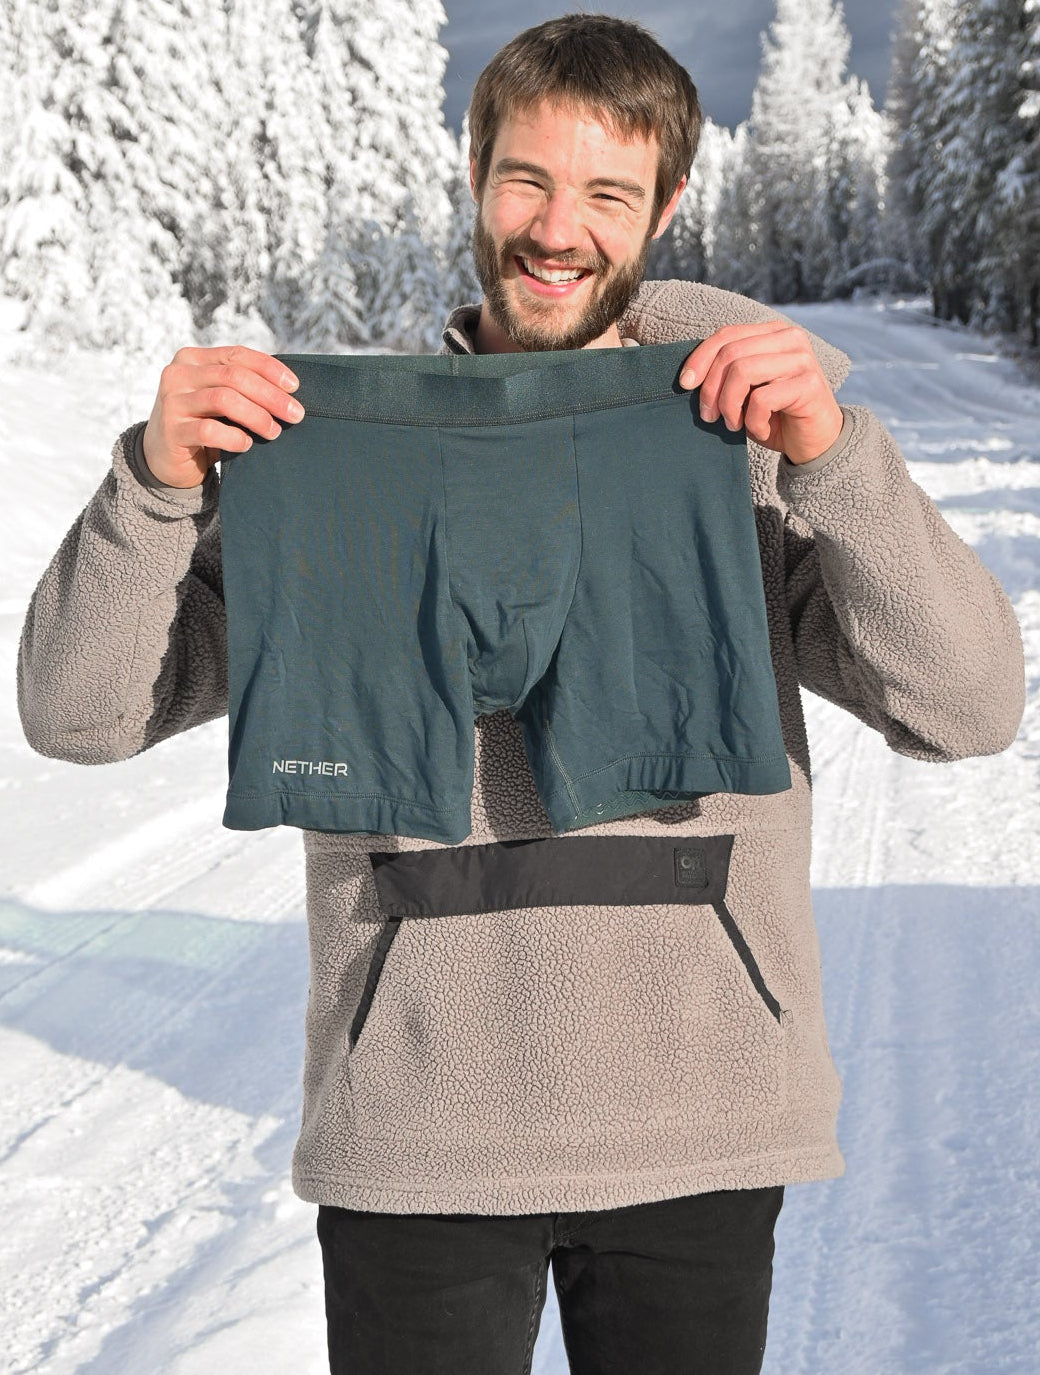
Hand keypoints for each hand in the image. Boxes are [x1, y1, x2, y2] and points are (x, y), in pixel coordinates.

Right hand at [142, 345, 304, 488]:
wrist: (164, 457)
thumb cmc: (201, 424)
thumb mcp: (218, 398)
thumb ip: (241, 386)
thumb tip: (288, 390)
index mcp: (193, 359)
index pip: (237, 355)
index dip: (269, 368)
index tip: (294, 386)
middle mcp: (178, 374)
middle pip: (234, 376)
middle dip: (270, 395)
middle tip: (295, 414)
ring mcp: (172, 401)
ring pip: (223, 399)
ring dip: (257, 416)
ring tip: (274, 431)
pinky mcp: (171, 430)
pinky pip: (210, 430)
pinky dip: (235, 437)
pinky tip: (246, 444)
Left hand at [679, 321, 843, 464]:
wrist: (816, 443)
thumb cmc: (776, 417)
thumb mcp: (746, 390)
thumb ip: (727, 374)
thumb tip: (689, 376)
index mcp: (773, 333)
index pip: (727, 335)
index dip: (700, 358)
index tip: (685, 385)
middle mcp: (790, 338)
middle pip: (731, 353)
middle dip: (711, 389)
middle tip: (709, 416)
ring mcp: (802, 359)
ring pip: (743, 372)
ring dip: (729, 405)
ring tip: (733, 425)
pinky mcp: (809, 384)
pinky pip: (761, 399)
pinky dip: (752, 422)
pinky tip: (761, 430)